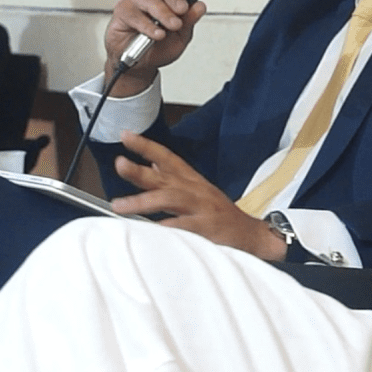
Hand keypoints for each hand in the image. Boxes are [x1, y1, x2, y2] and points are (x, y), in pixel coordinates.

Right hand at [103, 0, 207, 97]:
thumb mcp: (181, 36)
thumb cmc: (159, 47)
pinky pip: (134, 15)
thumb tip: (200, 6)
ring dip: (164, 13)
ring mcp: (135, 2)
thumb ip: (190, 21)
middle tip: (182, 9)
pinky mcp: (122, 13)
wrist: (140, 65)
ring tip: (173, 25)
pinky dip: (148, 26)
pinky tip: (157, 34)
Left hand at [110, 132, 284, 260]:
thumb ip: (174, 180)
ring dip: (143, 201)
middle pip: (164, 175)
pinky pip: (184, 226)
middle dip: (139, 170)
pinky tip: (149, 230)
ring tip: (119, 205)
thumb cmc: (221, 216)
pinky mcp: (208, 228)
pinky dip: (166, 228)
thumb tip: (152, 165)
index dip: (146, 146)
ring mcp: (202, 208)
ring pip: (170, 198)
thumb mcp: (198, 192)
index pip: (167, 157)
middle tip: (119, 164)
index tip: (126, 135)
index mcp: (192, 181)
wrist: (253, 236)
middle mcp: (195, 190)